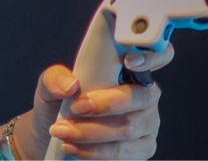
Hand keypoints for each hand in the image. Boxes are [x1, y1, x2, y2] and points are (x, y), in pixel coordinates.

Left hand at [16, 45, 173, 159]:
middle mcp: (144, 96)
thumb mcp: (50, 86)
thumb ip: (56, 79)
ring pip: (129, 128)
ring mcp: (146, 125)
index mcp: (128, 71)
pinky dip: (96, 151)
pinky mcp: (141, 150)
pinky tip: (74, 147)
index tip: (129, 61)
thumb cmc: (60, 105)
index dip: (151, 56)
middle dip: (106, 104)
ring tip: (63, 131)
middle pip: (141, 98)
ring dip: (92, 131)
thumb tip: (71, 85)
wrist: (54, 136)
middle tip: (76, 107)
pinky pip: (124, 153)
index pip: (157, 56)